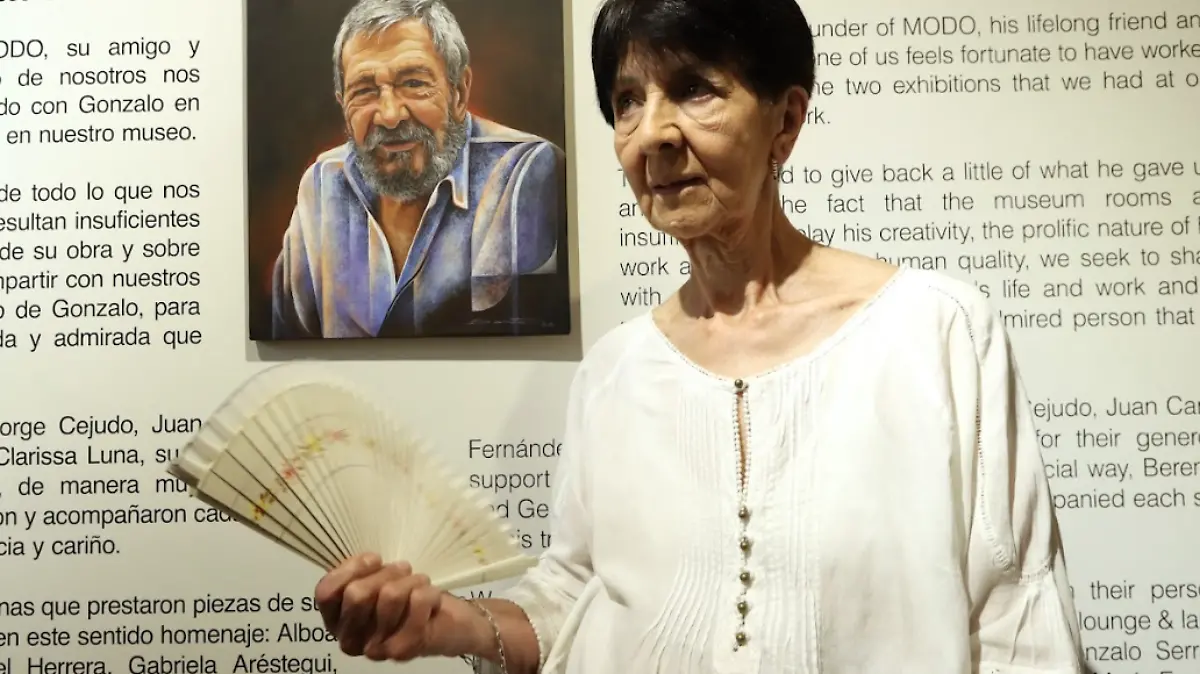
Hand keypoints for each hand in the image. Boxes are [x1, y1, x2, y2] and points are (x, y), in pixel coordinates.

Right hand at [315, 553, 484, 661]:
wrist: (448, 623)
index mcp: (336, 620)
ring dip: (412, 580)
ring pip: (389, 595)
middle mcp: (350, 639)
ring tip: (419, 584)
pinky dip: (429, 591)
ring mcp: (375, 648)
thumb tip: (367, 559)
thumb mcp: (378, 580)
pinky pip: (417, 602)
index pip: (326, 591)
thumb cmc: (408, 597)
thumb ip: (361, 572)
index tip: (375, 559)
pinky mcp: (402, 650)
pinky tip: (431, 599)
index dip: (351, 568)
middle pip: (357, 593)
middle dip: (387, 572)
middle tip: (402, 571)